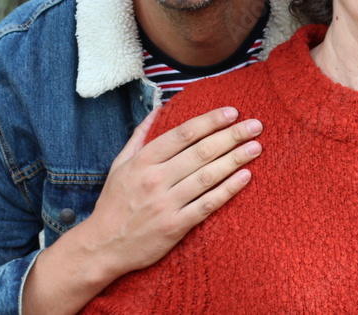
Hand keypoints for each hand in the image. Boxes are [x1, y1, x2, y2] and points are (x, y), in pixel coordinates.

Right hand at [23, 106, 262, 314]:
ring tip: (256, 147)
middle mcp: (155, 179)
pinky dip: (227, 190)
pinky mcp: (175, 226)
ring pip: (207, 176)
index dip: (210, 121)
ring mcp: (166, 204)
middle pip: (201, 152)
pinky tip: (245, 177)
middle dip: (231, 136)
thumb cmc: (114, 203)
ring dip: (235, 159)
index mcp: (143, 161)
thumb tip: (159, 109)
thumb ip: (140, 136)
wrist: (102, 247)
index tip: (232, 112)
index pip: (183, 133)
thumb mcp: (120, 164)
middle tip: (255, 126)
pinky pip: (207, 205)